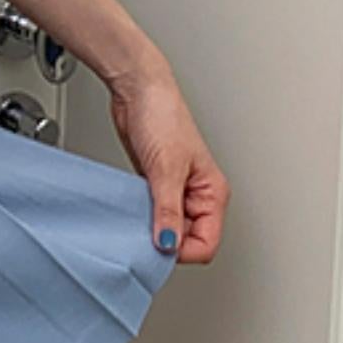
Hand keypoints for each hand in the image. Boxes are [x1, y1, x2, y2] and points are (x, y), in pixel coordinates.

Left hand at [104, 60, 230, 264]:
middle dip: (165, 242)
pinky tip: (130, 211)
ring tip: (136, 216)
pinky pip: (151, 216)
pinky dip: (141, 218)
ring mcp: (175, 193)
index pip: (206, 244)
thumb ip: (167, 210)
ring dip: (150, 230)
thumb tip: (167, 245)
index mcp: (213, 193)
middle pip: (187, 242)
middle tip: (142, 233)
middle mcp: (198, 196)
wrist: (138, 92)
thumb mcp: (166, 168)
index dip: (181, 250)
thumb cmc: (163, 116)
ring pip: (167, 231)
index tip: (157, 245)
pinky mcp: (155, 187)